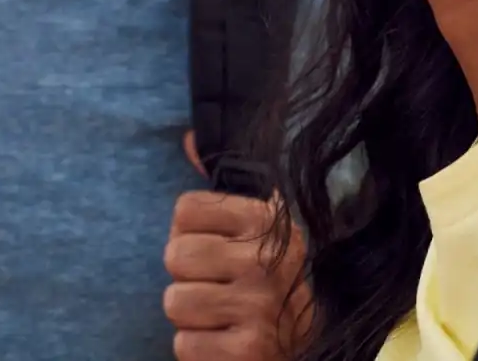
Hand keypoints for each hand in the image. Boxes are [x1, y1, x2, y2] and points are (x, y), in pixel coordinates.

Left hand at [164, 132, 311, 360]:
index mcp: (267, 218)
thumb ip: (220, 181)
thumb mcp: (253, 226)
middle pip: (175, 255)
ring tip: (219, 313)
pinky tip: (224, 340)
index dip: (189, 232)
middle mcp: (268, 258)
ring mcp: (260, 307)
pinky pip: (184, 344)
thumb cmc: (264, 279)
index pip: (185, 210)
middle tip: (215, 285)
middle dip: (187, 275)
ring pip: (174, 301)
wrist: (302, 344)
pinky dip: (197, 347)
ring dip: (190, 314)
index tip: (215, 246)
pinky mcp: (249, 352)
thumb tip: (189, 139)